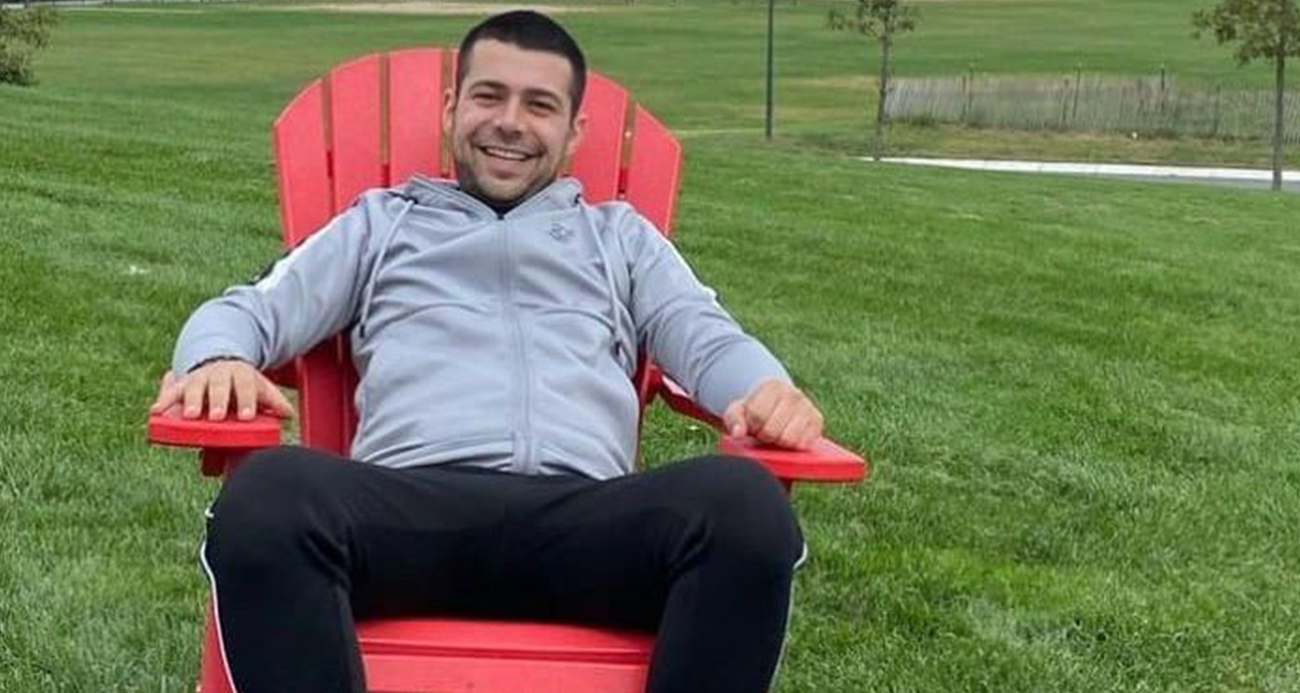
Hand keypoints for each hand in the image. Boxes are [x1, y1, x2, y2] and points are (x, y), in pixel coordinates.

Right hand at [150, 359, 294, 421]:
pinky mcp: (181, 384)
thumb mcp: (259, 387)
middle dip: (217, 401)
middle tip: (217, 417)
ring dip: (190, 402)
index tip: (247, 416)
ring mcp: (198, 378)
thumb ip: (273, 401)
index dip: (247, 401)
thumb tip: (288, 414)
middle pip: (218, 387)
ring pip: (193, 388)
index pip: (245, 386)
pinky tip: (155, 411)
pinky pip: (170, 392)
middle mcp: (218, 374)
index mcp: (240, 374)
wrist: (221, 360)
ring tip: (189, 416)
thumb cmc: (242, 382)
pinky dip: (163, 400)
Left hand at [722, 379, 823, 450]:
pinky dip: (793, 446)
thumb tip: (737, 433)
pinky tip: (789, 436)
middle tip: (765, 430)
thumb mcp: (738, 411)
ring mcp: (808, 406)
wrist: (777, 407)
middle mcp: (793, 393)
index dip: (752, 426)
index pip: (757, 416)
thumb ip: (734, 420)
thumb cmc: (755, 411)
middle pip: (772, 430)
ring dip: (779, 442)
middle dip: (764, 435)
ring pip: (788, 439)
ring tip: (776, 433)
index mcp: (772, 386)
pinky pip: (803, 444)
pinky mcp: (818, 421)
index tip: (753, 424)